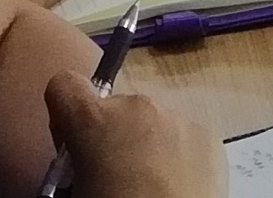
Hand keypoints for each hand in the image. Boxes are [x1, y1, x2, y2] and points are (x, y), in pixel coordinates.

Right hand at [43, 77, 225, 197]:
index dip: (65, 111)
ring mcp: (177, 118)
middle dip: (112, 136)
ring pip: (152, 123)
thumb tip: (80, 159)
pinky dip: (178, 157)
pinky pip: (183, 138)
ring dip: (147, 146)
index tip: (72, 141)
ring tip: (150, 187)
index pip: (64, 83)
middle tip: (116, 178)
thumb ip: (74, 161)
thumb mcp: (76, 190)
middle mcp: (136, 107)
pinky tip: (176, 189)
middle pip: (114, 109)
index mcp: (93, 121)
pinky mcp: (208, 136)